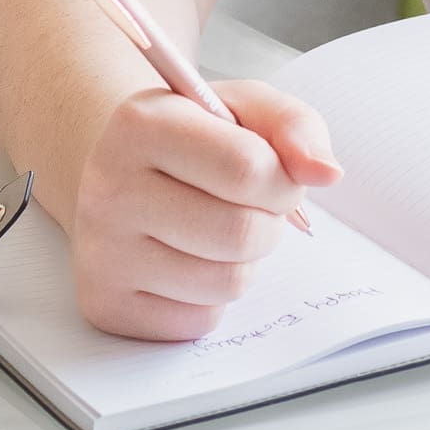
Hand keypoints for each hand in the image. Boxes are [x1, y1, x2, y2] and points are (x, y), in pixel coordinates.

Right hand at [70, 78, 341, 340]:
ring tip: (218, 230)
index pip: (246, 168)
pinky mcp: (107, 304)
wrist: (124, 175)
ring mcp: (103, 252)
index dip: (281, 179)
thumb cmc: (196, 139)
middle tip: (250, 206)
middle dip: (269, 223)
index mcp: (141, 124)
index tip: (273, 174)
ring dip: (245, 262)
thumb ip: (295, 127)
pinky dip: (212, 296)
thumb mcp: (245, 109)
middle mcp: (109, 188)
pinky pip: (199, 320)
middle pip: (240, 233)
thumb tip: (327, 173)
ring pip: (226, 283)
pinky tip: (189, 261)